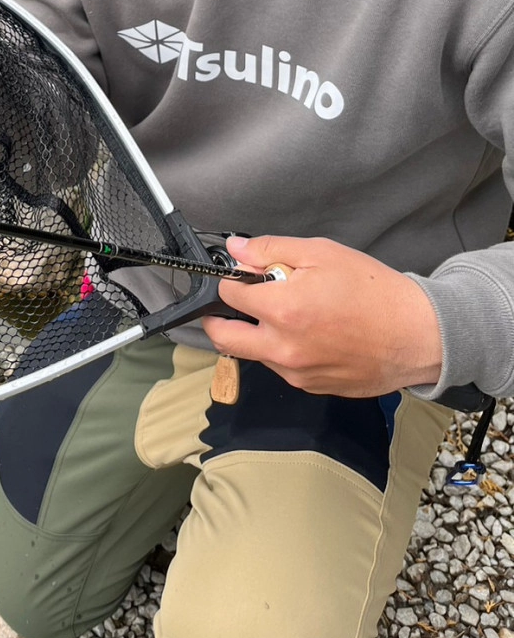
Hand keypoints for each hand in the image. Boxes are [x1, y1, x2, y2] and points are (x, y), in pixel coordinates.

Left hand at [200, 235, 442, 397]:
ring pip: (253, 353)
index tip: (242, 274)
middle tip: (234, 303)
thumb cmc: (375, 291)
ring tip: (287, 313)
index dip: (232, 280)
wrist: (419, 336)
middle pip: (222, 337)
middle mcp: (282, 348)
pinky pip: (281, 368)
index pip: (228, 295)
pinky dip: (282, 350)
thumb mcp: (322, 253)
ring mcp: (296, 373)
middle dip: (219, 317)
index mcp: (282, 311)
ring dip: (256, 333)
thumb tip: (236, 250)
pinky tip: (309, 333)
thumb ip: (272, 250)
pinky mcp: (312, 387)